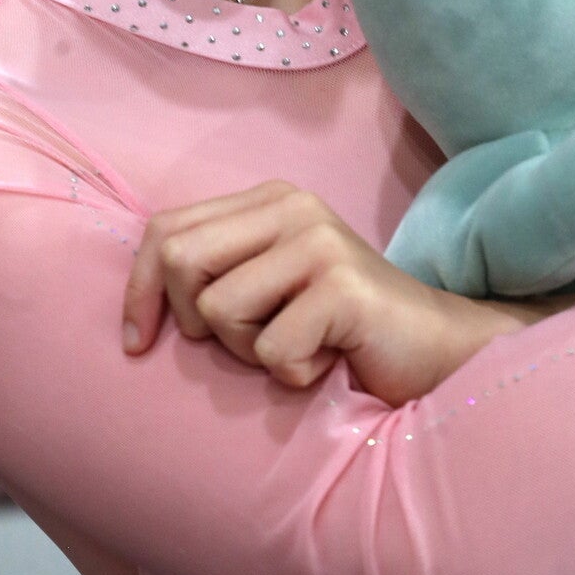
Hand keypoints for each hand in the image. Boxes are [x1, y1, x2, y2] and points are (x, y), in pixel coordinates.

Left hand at [122, 181, 570, 405]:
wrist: (437, 352)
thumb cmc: (341, 332)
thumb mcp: (270, 288)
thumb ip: (217, 270)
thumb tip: (137, 297)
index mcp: (269, 199)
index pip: (166, 229)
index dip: (140, 290)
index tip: (138, 343)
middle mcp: (293, 206)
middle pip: (181, 260)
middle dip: (192, 322)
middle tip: (245, 344)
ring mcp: (320, 242)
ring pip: (219, 311)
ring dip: (250, 352)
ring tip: (297, 347)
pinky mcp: (343, 287)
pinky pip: (272, 350)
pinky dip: (292, 375)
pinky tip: (328, 363)